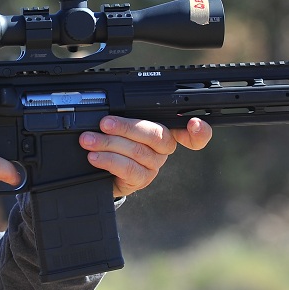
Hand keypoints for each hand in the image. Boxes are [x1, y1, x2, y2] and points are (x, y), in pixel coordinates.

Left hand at [79, 116, 211, 197]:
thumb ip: (124, 116)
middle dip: (126, 127)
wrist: (100, 169)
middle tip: (104, 123)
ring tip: (89, 140)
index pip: (190, 131)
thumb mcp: (119, 125)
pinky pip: (128, 169)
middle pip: (155, 135)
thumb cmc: (114, 142)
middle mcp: (164, 148)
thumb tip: (108, 110)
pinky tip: (95, 157)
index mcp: (163, 128)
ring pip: (137, 151)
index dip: (199, 131)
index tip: (195, 123)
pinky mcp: (141, 180)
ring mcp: (154, 165)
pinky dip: (109, 160)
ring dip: (109, 143)